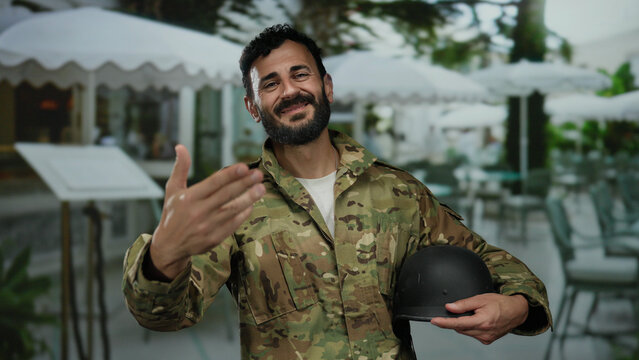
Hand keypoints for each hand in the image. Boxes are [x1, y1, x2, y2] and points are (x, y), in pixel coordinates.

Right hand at [149, 145, 264, 279]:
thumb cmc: (172, 213)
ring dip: (249, 198)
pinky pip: (233, 223)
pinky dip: (243, 213)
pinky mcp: (215, 238)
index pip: (213, 183)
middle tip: (259, 174)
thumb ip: (180, 168)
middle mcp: (199, 211)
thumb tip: (180, 146)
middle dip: (244, 183)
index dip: (230, 175)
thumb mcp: (172, 190)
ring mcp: (208, 226)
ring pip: (232, 209)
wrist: (169, 246)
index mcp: (189, 198)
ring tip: (261, 188)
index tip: (244, 167)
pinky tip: (252, 204)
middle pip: (226, 195)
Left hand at [430, 293, 528, 344]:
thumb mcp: (481, 299)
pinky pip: (472, 334)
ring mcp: (486, 338)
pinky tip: (479, 320)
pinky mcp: (487, 340)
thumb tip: (449, 307)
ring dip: (464, 323)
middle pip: (460, 328)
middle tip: (465, 309)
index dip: (444, 322)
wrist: (516, 312)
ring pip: (465, 331)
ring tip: (476, 313)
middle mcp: (484, 332)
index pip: (458, 323)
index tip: (434, 321)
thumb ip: (464, 304)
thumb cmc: (501, 303)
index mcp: (482, 321)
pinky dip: (470, 327)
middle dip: (457, 319)